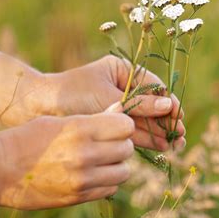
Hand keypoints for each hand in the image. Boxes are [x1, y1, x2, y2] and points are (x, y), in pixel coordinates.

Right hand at [0, 111, 134, 209]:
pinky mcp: (78, 196)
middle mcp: (85, 155)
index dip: (122, 124)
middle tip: (108, 143)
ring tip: (103, 160)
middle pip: (127, 148)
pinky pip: (110, 188)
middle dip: (121, 144)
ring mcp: (82, 178)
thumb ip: (92, 119)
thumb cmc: (27, 138)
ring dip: (117, 164)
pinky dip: (107, 181)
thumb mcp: (58, 120)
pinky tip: (93, 174)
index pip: (126, 126)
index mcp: (80, 129)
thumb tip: (121, 113)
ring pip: (124, 171)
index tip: (115, 125)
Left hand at [38, 55, 185, 150]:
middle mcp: (122, 87)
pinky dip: (146, 138)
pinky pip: (132, 130)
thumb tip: (168, 106)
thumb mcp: (108, 97)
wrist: (38, 107)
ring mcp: (116, 105)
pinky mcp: (109, 122)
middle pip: (151, 104)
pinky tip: (160, 146)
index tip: (178, 115)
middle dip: (166, 120)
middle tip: (180, 135)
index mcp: (122, 71)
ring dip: (159, 132)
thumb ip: (139, 104)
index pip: (153, 86)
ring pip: (143, 119)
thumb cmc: (72, 94)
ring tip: (175, 145)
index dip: (167, 102)